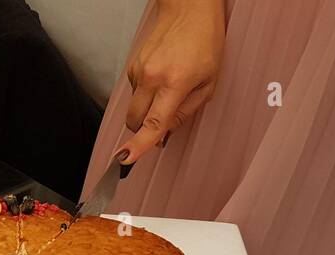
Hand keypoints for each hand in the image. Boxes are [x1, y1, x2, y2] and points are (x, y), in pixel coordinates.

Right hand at [115, 0, 224, 164]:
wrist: (188, 9)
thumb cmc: (204, 41)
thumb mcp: (208, 82)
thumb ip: (187, 112)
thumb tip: (166, 134)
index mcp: (175, 82)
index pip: (153, 122)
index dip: (139, 145)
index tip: (125, 159)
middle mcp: (152, 77)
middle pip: (135, 121)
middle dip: (144, 129)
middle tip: (162, 122)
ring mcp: (139, 71)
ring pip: (134, 108)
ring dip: (147, 110)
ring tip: (168, 89)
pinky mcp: (132, 67)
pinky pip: (135, 93)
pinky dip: (146, 94)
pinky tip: (161, 78)